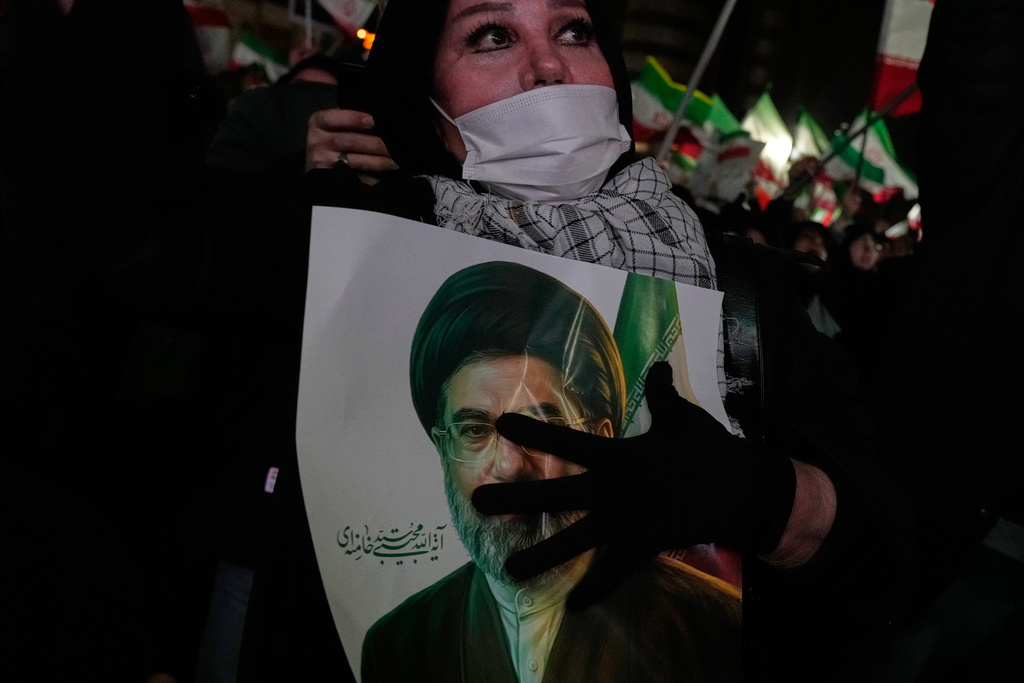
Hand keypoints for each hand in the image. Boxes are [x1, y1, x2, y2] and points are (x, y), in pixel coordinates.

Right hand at [305, 108, 399, 175]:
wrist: (321, 169)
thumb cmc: (336, 141)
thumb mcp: (338, 125)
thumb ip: (351, 118)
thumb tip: (378, 116)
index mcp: (318, 122)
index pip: (332, 117)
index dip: (352, 118)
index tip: (373, 120)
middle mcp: (315, 140)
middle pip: (347, 140)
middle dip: (374, 143)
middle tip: (395, 146)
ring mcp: (320, 160)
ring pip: (353, 160)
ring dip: (377, 161)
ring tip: (395, 161)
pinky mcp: (327, 178)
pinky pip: (353, 176)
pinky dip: (371, 174)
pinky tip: (384, 173)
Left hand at [472, 362, 795, 607]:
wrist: (744, 490)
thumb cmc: (710, 449)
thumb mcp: (682, 416)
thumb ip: (662, 393)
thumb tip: (659, 364)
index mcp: (619, 456)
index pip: (566, 443)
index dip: (532, 433)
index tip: (499, 424)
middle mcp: (614, 490)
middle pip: (554, 495)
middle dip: (514, 498)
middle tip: (476, 500)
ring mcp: (626, 522)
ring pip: (574, 542)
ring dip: (540, 556)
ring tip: (506, 568)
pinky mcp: (643, 546)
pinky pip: (614, 573)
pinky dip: (595, 591)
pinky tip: (573, 608)